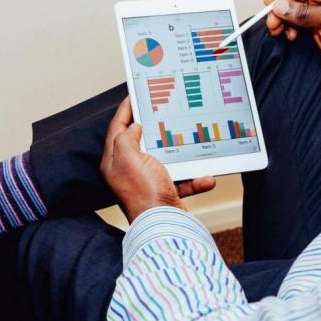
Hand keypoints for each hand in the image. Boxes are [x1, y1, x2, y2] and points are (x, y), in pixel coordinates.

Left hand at [99, 97, 216, 222]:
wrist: (163, 225)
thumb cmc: (143, 192)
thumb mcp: (128, 157)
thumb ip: (126, 137)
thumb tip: (134, 128)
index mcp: (114, 161)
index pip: (117, 128)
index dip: (125, 110)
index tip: (133, 95)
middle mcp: (128, 171)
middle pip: (139, 141)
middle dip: (153, 126)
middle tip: (161, 109)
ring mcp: (147, 181)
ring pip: (164, 159)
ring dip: (180, 153)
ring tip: (188, 139)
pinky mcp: (164, 192)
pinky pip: (181, 179)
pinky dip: (194, 178)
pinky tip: (205, 176)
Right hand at [265, 0, 320, 77]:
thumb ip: (303, 13)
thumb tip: (280, 6)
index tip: (269, 1)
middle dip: (281, 7)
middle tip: (271, 21)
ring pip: (294, 10)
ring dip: (283, 19)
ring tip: (277, 30)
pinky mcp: (319, 26)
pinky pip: (298, 23)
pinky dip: (290, 28)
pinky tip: (290, 36)